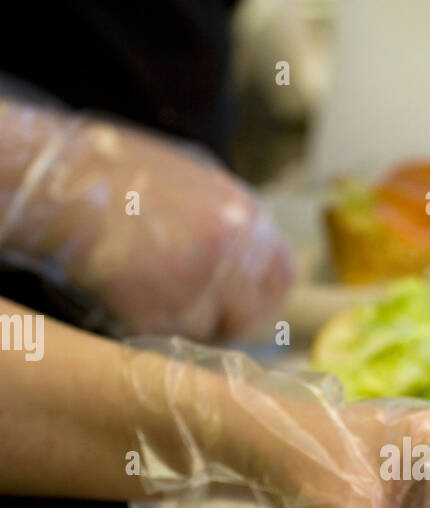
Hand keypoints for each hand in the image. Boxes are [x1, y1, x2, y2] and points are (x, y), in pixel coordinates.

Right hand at [0, 104, 292, 337]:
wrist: (69, 183)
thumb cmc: (125, 171)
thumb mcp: (197, 178)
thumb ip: (230, 218)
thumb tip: (250, 254)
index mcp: (246, 217)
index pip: (282, 278)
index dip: (262, 297)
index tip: (244, 303)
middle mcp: (232, 255)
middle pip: (249, 318)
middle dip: (226, 322)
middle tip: (198, 314)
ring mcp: (196, 287)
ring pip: (207, 332)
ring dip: (184, 322)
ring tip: (152, 290)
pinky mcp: (158, 315)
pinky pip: (166, 335)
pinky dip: (149, 323)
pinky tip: (128, 292)